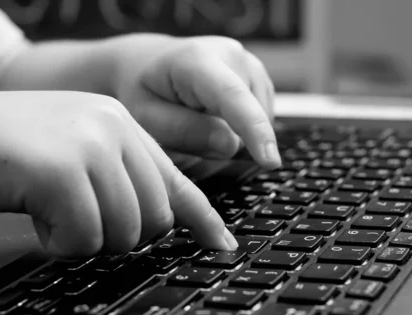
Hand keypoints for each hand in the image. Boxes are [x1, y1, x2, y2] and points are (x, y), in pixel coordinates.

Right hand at [0, 91, 236, 256]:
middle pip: (154, 219)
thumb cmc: (1, 153)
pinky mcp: (61, 170)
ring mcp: (89, 145)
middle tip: (77, 219)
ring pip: (123, 232)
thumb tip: (158, 223)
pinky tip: (34, 214)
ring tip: (50, 210)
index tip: (221, 244)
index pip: (177, 181)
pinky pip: (83, 237)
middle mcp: (113, 127)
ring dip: (84, 238)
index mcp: (121, 123)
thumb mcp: (74, 155)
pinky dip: (57, 242)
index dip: (201, 219)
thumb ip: (119, 180)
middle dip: (119, 235)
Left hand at [103, 34, 279, 167]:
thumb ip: (185, 132)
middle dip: (226, 137)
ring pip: (259, 119)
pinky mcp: (258, 74)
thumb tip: (231, 146)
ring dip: (235, 131)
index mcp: (197, 61)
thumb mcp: (147, 118)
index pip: (233, 98)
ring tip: (199, 116)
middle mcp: (232, 55)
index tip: (270, 162)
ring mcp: (249, 62)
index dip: (254, 131)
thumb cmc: (142, 92)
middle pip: (249, 117)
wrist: (145, 63)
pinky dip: (242, 125)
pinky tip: (215, 115)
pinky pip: (261, 115)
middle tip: (187, 125)